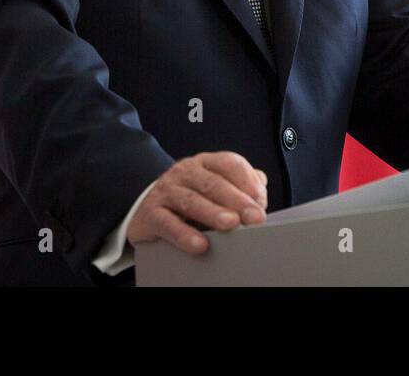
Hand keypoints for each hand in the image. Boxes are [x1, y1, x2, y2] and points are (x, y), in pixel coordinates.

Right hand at [126, 151, 268, 254]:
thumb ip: (239, 186)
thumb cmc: (189, 197)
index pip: (229, 163)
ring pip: (191, 200)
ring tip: (231, 224)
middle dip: (236, 200)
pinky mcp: (151, 213)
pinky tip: (200, 244)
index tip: (261, 200)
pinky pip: (168, 224)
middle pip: (213, 182)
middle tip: (254, 217)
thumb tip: (260, 195)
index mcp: (205, 163)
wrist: (147, 207)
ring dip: (213, 212)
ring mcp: (167, 191)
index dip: (246, 180)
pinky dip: (184, 235)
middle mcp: (185, 172)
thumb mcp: (214, 187)